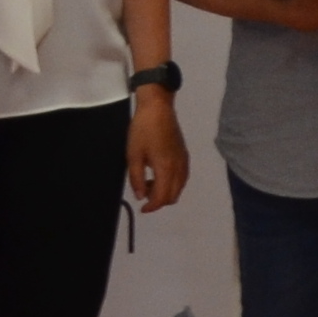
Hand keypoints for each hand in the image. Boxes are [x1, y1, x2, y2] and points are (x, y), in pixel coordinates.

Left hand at [125, 88, 189, 212]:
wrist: (158, 108)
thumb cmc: (142, 130)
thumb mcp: (133, 155)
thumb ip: (136, 179)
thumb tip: (141, 196)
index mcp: (166, 168)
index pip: (163, 197)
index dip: (152, 207)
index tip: (142, 208)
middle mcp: (179, 167)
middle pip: (174, 195)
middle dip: (160, 200)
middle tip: (144, 194)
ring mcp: (184, 160)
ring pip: (180, 187)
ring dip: (166, 191)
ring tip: (149, 182)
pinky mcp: (184, 154)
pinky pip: (182, 177)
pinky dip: (172, 182)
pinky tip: (159, 174)